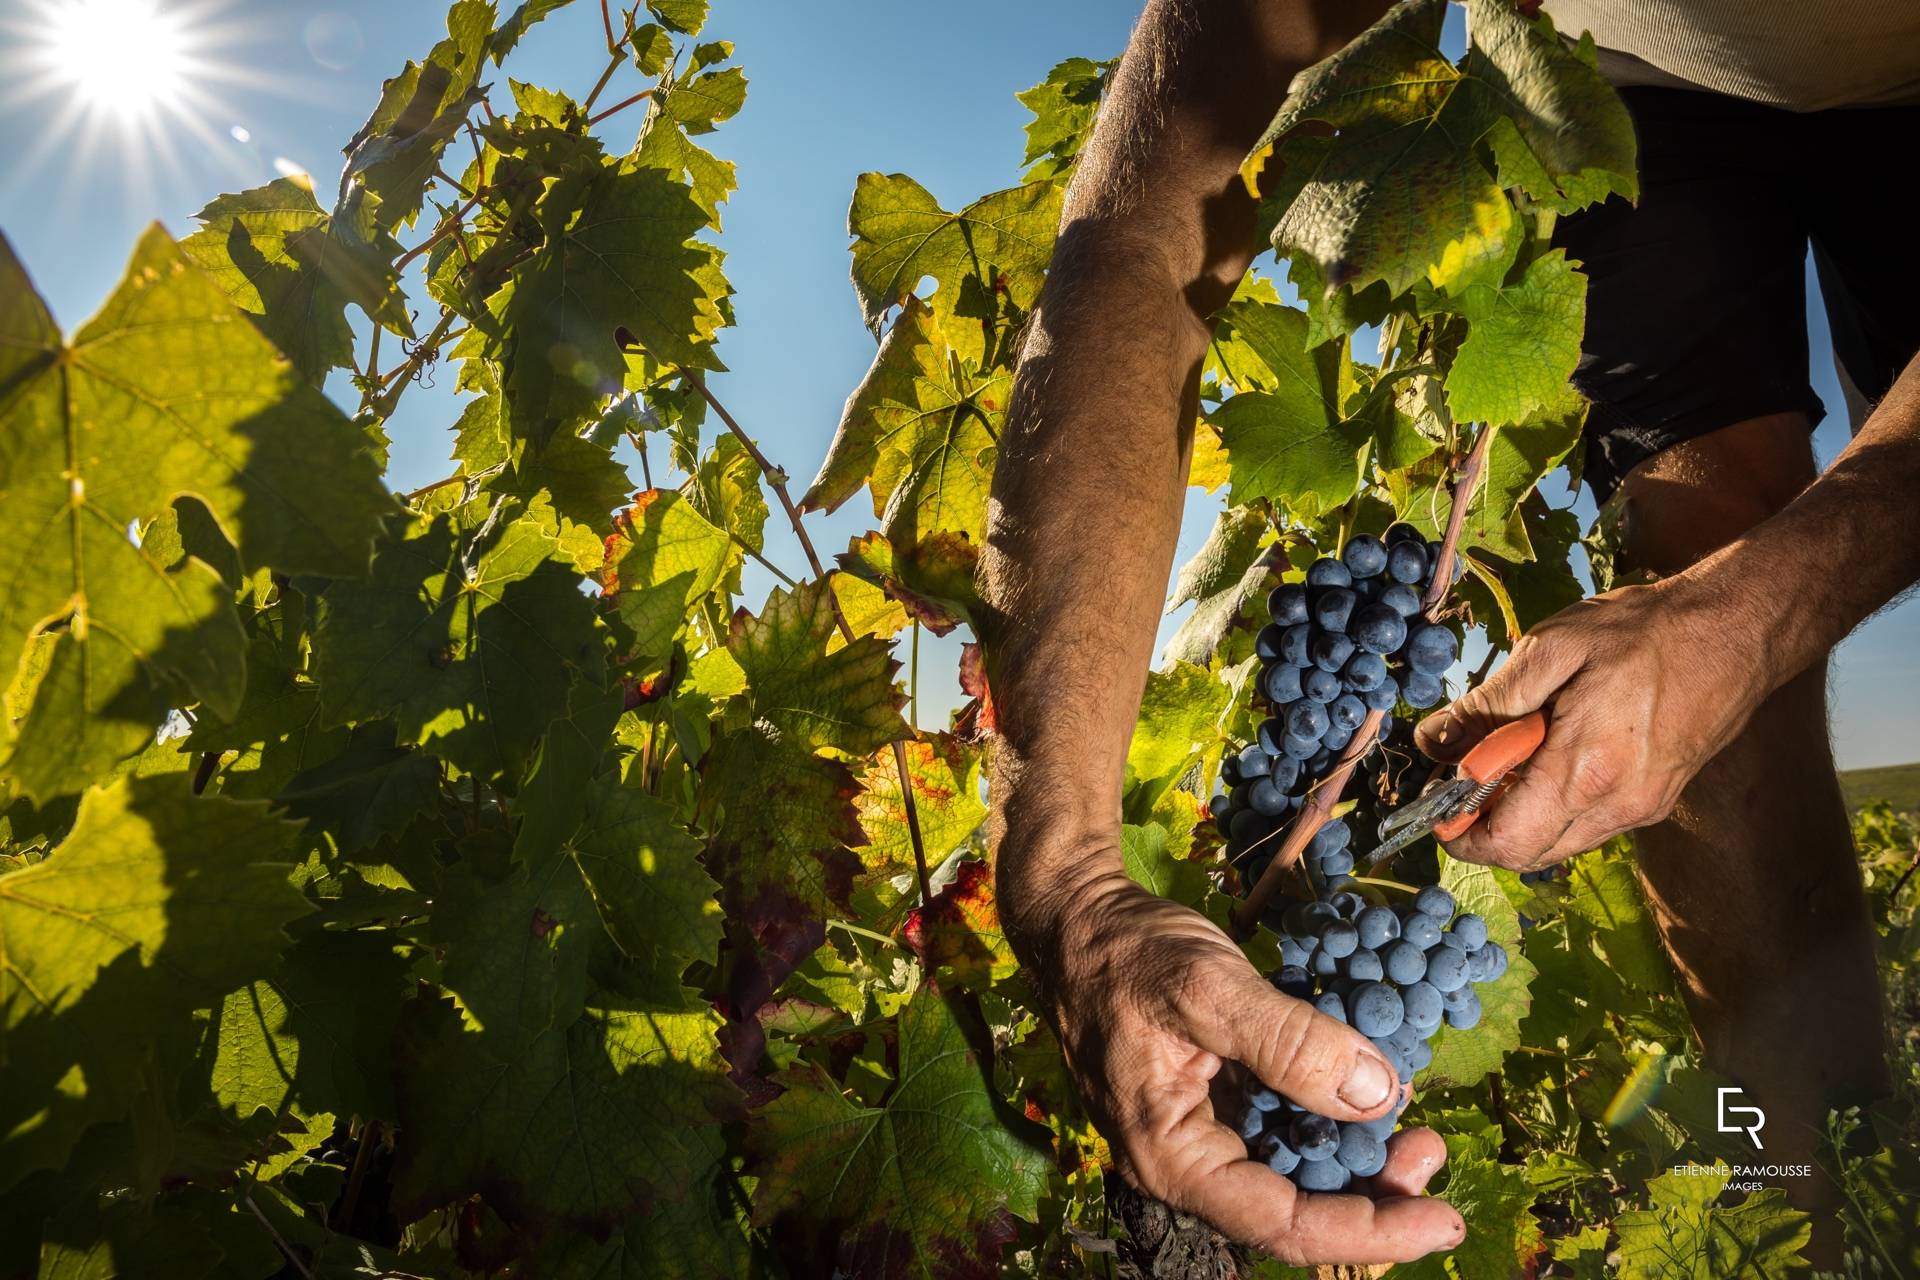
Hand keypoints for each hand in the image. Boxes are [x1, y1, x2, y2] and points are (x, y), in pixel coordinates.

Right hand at [1014, 867, 1464, 1264]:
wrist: (1079, 918)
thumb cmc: (1125, 953)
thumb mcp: (1210, 988)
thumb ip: (1292, 1044)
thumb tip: (1380, 1095)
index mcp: (1171, 1156)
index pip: (1283, 1223)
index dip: (1371, 1231)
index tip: (1442, 1217)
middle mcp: (1187, 1161)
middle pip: (1295, 1209)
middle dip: (1373, 1192)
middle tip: (1434, 1148)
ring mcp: (1203, 1132)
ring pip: (1295, 1172)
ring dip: (1358, 1155)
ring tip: (1415, 1121)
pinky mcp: (1218, 1101)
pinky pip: (1284, 1129)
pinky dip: (1331, 1115)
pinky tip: (1369, 1084)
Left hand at [1414, 574, 1768, 869]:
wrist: (1738, 631)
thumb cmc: (1646, 631)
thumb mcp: (1552, 649)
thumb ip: (1487, 704)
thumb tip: (1433, 741)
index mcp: (1586, 771)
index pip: (1505, 843)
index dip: (1459, 833)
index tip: (1436, 802)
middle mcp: (1618, 806)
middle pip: (1527, 854)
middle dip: (1483, 827)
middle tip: (1466, 774)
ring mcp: (1642, 810)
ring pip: (1557, 843)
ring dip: (1519, 816)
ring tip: (1510, 754)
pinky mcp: (1656, 802)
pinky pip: (1586, 826)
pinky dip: (1552, 806)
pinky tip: (1549, 755)